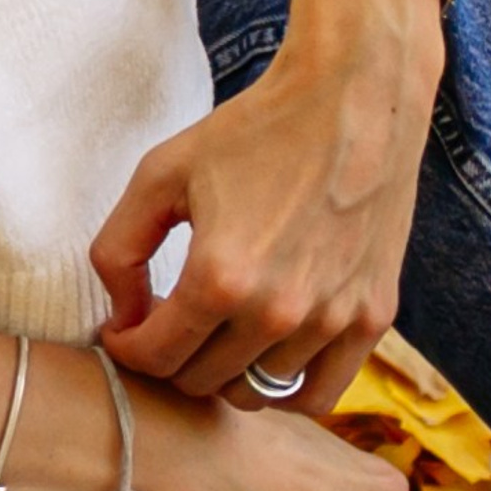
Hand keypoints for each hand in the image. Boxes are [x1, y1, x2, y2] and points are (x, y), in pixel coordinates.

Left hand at [92, 0, 443, 413]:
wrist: (355, 95)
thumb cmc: (257, 127)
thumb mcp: (163, 172)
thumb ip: (119, 250)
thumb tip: (122, 319)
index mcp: (219, 277)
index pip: (155, 359)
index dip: (129, 348)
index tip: (128, 328)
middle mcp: (277, 311)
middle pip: (201, 383)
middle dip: (174, 356)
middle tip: (173, 321)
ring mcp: (330, 319)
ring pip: (255, 393)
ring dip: (227, 369)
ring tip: (221, 328)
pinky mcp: (371, 316)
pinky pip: (319, 394)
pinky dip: (288, 388)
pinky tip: (270, 350)